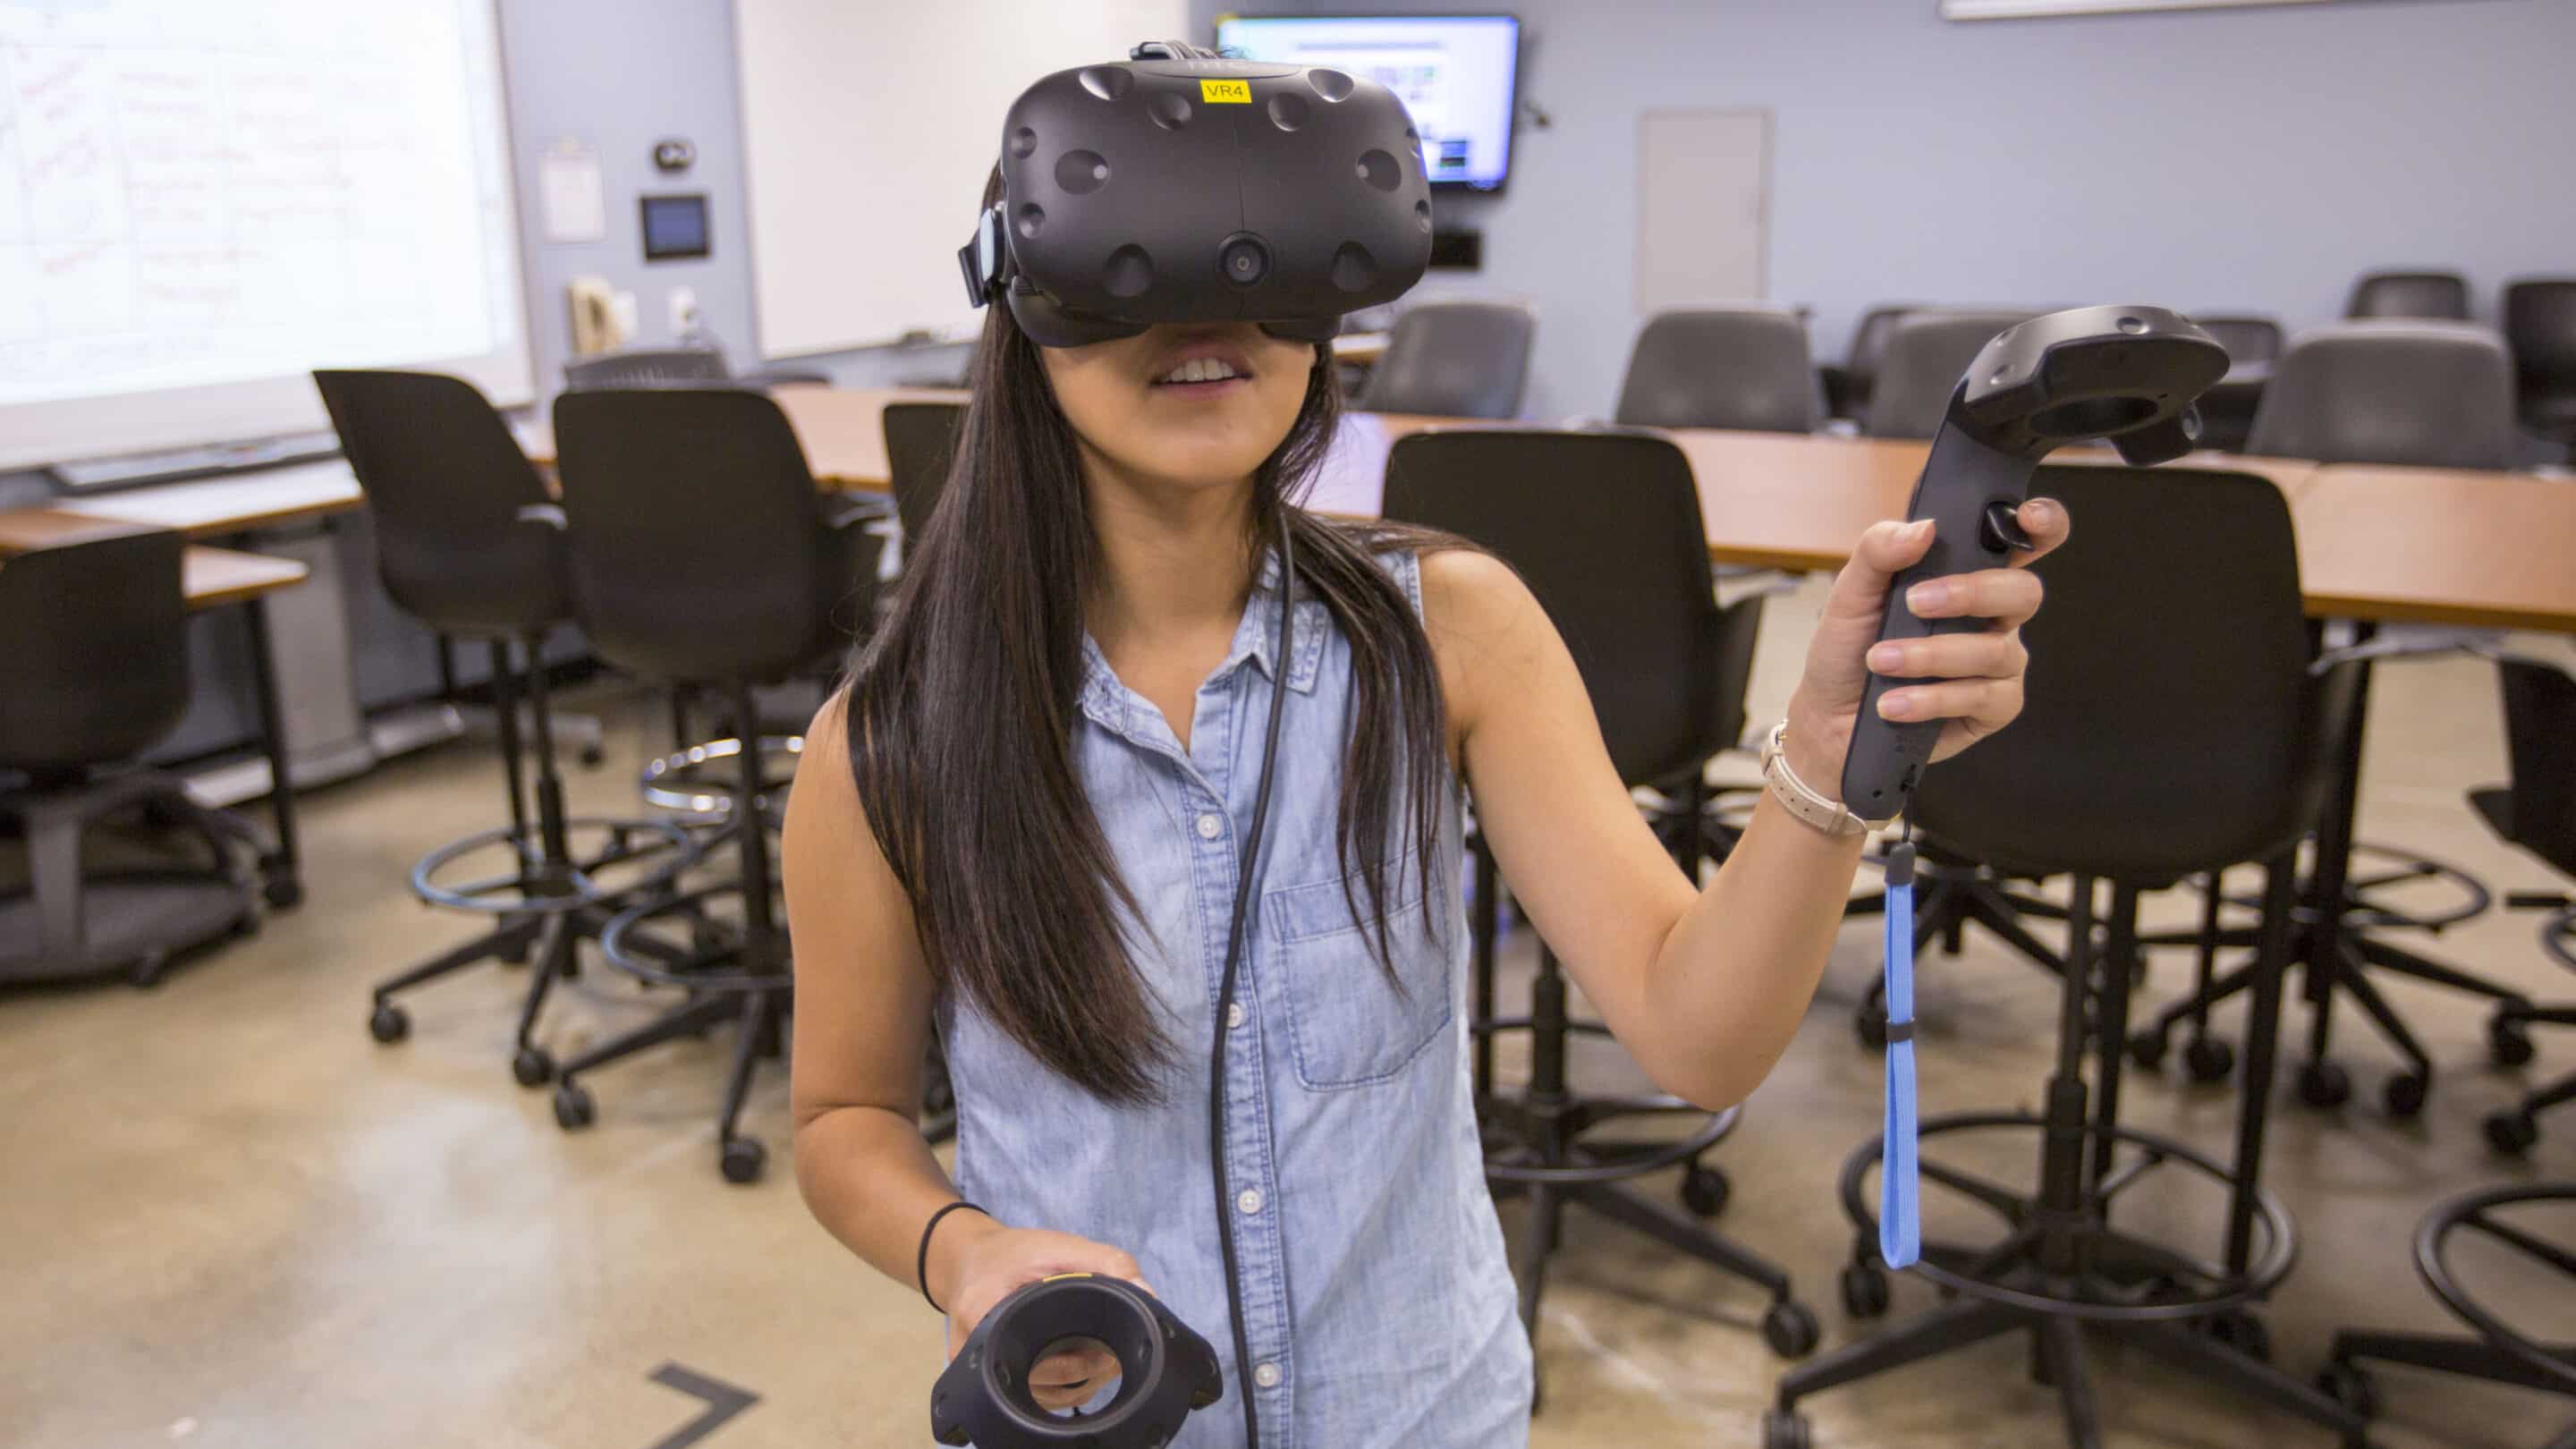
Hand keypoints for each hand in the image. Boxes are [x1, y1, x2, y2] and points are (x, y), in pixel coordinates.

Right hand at [939, 1221, 1154, 1410]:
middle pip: (1043, 1382)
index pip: (1043, 1356)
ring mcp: (976, 1369)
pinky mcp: (985, 1379)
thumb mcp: (1059, 1245)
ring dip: (1077, 1384)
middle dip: (1086, 1372)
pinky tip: (1078, 1367)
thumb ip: (1106, 1262)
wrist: (968, 1261)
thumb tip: (1146, 1293)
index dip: (1084, 1360)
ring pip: (1040, 1397)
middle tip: (1112, 1354)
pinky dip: (1060, 1387)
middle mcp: (975, 1347)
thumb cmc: (1013, 1253)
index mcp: (985, 1309)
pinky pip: (1031, 1396)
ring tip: (1100, 1359)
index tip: (1110, 1349)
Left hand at [1783, 498, 2070, 795]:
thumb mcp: (1851, 593)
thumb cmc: (1848, 649)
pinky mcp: (1993, 709)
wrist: (1828, 716)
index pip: (2026, 541)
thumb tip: (1924, 528)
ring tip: (1881, 661)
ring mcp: (1999, 664)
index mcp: (1969, 576)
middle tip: (1915, 603)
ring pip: (1997, 650)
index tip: (2026, 517)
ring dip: (1931, 655)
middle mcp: (1995, 617)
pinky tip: (1894, 702)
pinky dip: (1932, 699)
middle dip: (1972, 593)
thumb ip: (1880, 551)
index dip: (2043, 524)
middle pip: (2024, 592)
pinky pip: (1983, 698)